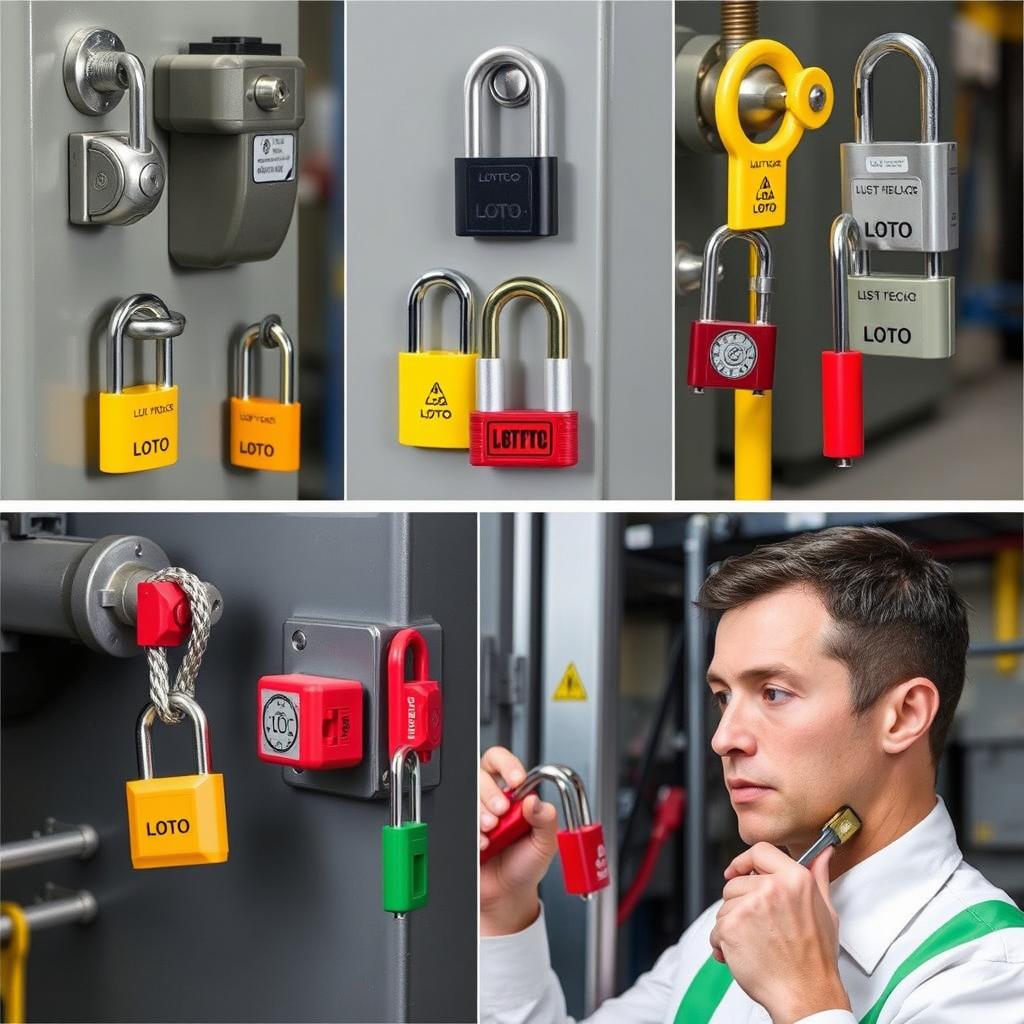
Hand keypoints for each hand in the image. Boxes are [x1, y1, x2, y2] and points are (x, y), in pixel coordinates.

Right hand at [479, 746, 557, 936]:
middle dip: (491, 792)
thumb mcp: (544, 843)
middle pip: (480, 775)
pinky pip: (460, 821)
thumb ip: (546, 819)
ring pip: (468, 796)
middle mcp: (490, 800)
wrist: (507, 896)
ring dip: (481, 812)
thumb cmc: (524, 866)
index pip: (502, 763)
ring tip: (493, 830)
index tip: (517, 780)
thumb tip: (536, 800)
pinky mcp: (463, 832)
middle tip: (502, 811)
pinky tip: (484, 844)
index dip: (507, 765)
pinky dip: (473, 832)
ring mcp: (475, 815)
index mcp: (511, 795)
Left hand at [709, 843, 849, 1023]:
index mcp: (795, 879)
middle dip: (740, 904)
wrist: (807, 996)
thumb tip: (823, 855)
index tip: (738, 871)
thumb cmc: (816, 959)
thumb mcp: (826, 911)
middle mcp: (771, 888)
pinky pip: (716, 929)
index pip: (759, 850)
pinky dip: (722, 944)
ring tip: (753, 943)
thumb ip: (819, 877)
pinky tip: (742, 954)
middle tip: (758, 927)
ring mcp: (749, 906)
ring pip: (725, 906)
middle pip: (736, 882)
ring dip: (732, 925)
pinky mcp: (732, 926)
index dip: (745, 861)